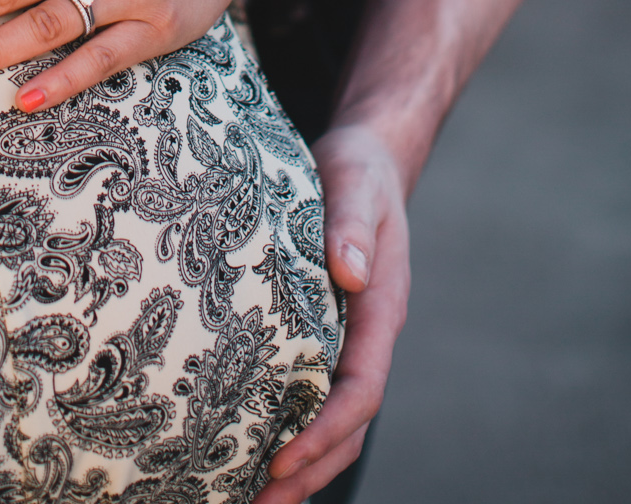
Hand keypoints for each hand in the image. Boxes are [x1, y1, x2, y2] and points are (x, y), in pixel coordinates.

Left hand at [254, 124, 410, 502]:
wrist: (367, 160)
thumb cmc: (360, 172)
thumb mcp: (355, 184)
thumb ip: (352, 224)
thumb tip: (351, 272)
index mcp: (380, 311)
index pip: (361, 389)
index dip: (328, 429)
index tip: (287, 460)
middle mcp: (366, 337)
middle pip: (348, 425)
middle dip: (310, 471)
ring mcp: (347, 340)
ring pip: (333, 421)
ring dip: (302, 466)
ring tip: (252, 502)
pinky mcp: (324, 333)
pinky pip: (311, 392)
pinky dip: (289, 430)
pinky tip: (250, 449)